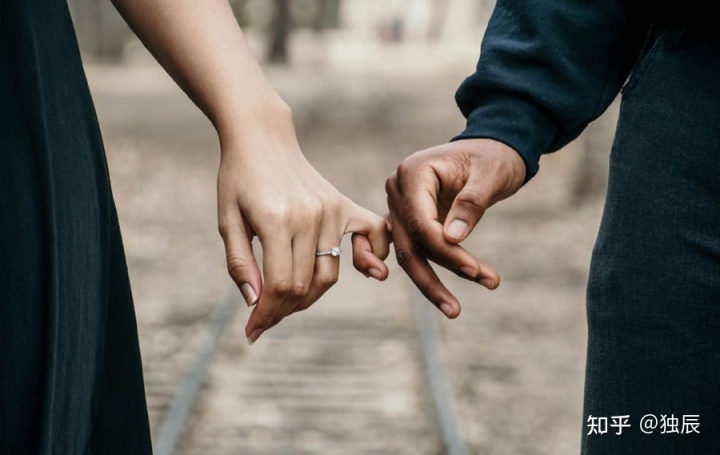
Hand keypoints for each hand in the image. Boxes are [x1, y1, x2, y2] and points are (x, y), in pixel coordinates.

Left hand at [217, 102, 389, 343]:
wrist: (262, 138)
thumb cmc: (238, 179)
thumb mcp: (227, 220)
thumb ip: (240, 263)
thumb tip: (255, 303)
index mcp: (276, 220)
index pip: (280, 285)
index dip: (266, 315)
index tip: (252, 332)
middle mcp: (309, 217)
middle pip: (304, 285)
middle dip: (283, 310)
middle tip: (264, 318)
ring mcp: (331, 210)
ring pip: (329, 273)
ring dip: (309, 296)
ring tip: (287, 300)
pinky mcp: (343, 205)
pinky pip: (371, 235)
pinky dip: (372, 257)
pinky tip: (367, 270)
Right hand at [385, 138, 525, 317]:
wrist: (492, 149)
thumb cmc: (493, 157)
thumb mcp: (491, 174)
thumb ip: (471, 203)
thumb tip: (452, 239)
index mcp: (412, 173)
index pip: (421, 222)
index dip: (445, 250)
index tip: (475, 270)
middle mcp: (397, 190)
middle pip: (409, 244)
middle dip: (434, 277)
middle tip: (456, 309)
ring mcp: (399, 206)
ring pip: (408, 253)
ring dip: (431, 282)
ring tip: (455, 309)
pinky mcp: (408, 220)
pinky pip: (409, 250)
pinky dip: (421, 272)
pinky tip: (431, 296)